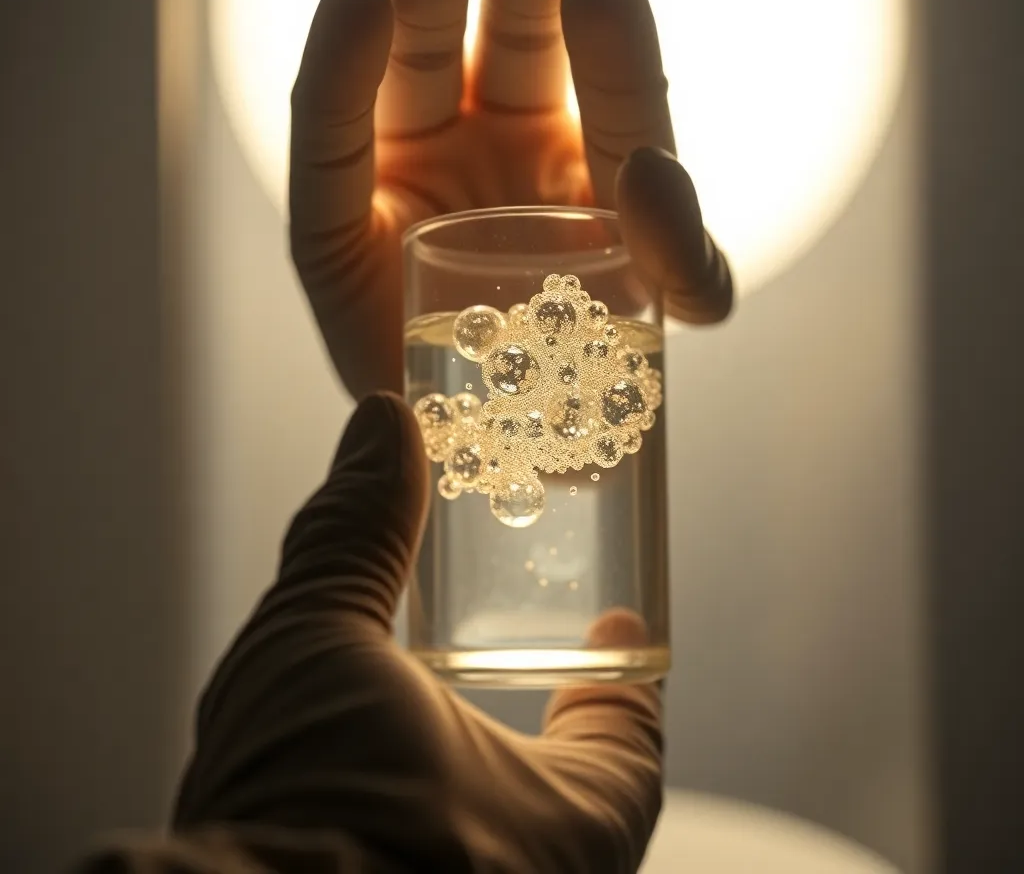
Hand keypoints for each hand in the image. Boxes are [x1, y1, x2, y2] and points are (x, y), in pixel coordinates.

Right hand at [78, 394, 658, 872]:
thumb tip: (386, 424)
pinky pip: (439, 856)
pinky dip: (422, 811)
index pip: (632, 745)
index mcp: (571, 829)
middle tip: (519, 643)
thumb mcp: (323, 647)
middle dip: (551, 719)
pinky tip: (363, 774)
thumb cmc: (303, 810)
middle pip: (578, 792)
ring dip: (484, 770)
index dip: (619, 674)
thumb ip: (359, 535)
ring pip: (509, 834)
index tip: (612, 618)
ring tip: (440, 700)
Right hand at [290, 0, 732, 398]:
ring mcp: (412, 169)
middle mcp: (497, 140)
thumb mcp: (658, 314)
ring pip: (416, 57)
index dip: (611, 43)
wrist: (483, 456)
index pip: (605, 85)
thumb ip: (685, 257)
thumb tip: (651, 170)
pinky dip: (338, 75)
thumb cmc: (573, 381)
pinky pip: (332, 140)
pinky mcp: (335, 223)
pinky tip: (355, 4)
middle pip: (509, 36)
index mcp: (581, 151)